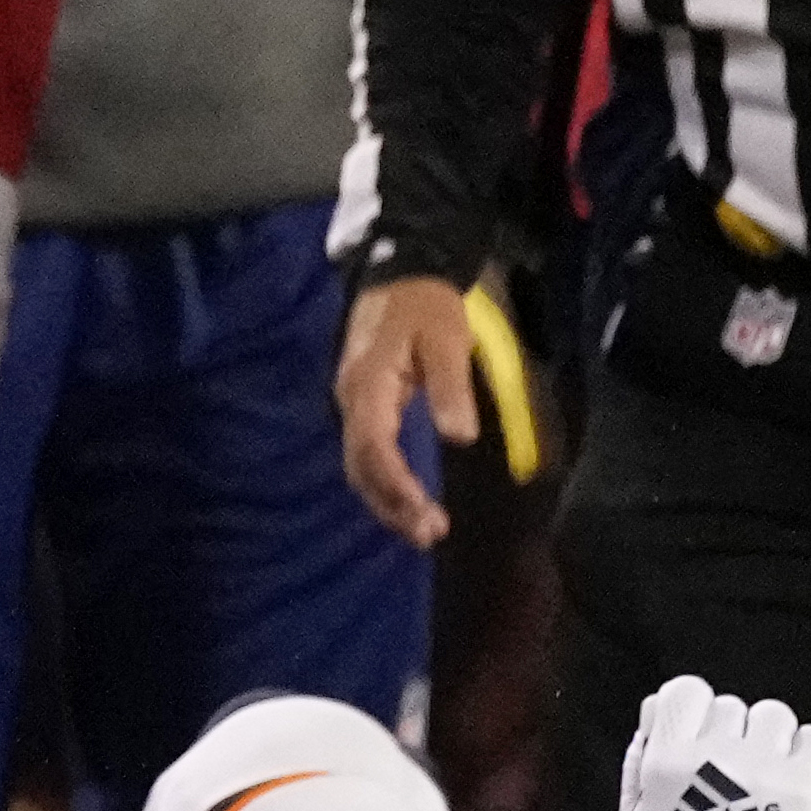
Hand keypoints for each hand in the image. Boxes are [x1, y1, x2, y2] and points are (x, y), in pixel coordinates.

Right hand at [334, 275, 475, 548]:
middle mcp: (352, 401)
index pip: (373, 445)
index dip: (395, 482)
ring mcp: (353, 404)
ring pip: (359, 465)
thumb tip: (458, 436)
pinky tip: (406, 500)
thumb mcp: (447, 340)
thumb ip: (450, 387)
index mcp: (369, 385)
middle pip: (360, 465)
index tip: (422, 510)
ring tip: (421, 529)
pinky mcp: (363, 407)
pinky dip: (384, 484)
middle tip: (428, 534)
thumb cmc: (426, 307)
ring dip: (387, 500)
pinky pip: (366, 455)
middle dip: (391, 504)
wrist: (400, 275)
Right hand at [613, 674, 810, 810]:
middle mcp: (718, 758)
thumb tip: (654, 711)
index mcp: (667, 763)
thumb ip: (638, 760)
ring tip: (763, 779)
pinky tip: (791, 783)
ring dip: (767, 741)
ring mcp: (769, 772)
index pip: (684, 692)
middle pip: (730, 705)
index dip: (689, 709)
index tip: (694, 730)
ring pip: (774, 716)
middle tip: (728, 773)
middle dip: (728, 734)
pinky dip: (805, 753)